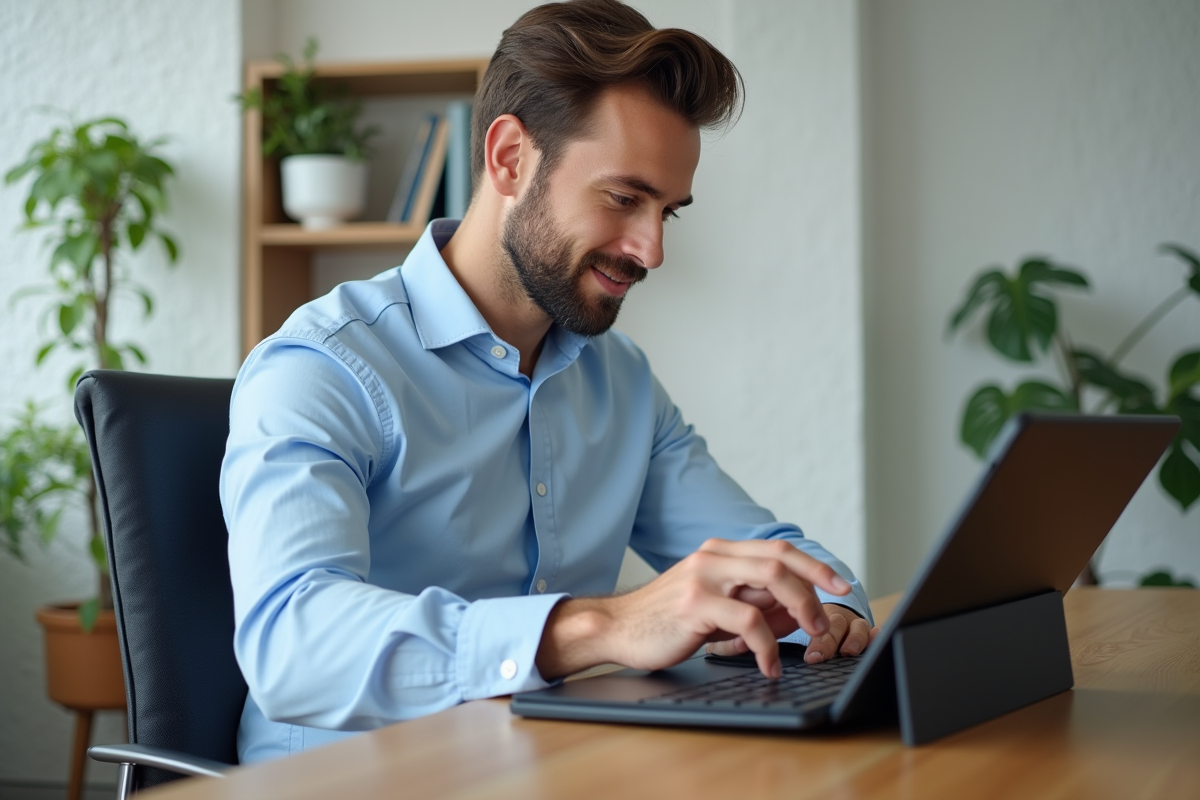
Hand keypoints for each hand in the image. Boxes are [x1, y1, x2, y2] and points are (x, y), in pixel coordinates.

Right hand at [535, 538, 852, 680]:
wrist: (617, 628)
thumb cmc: (667, 620)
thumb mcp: (715, 607)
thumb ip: (753, 603)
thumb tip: (798, 611)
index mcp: (720, 552)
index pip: (779, 550)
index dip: (815, 566)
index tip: (842, 586)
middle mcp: (714, 556)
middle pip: (781, 559)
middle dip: (816, 586)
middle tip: (829, 619)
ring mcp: (704, 576)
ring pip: (771, 580)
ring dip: (800, 611)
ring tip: (810, 638)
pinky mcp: (695, 603)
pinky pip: (748, 619)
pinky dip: (768, 645)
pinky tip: (769, 665)